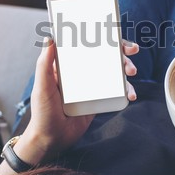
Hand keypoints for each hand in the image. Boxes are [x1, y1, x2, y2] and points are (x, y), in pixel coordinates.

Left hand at [17, 38, 138, 164]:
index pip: (88, 47)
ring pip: (115, 73)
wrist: (52, 140)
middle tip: (132, 51)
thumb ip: (45, 63)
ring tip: (132, 73)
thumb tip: (49, 38)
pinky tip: (130, 94)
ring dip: (127, 69)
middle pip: (106, 57)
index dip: (103, 38)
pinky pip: (116, 92)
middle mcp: (83, 73)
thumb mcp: (42, 86)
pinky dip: (126, 91)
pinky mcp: (100, 100)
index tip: (115, 34)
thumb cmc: (43, 112)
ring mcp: (93, 87)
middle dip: (122, 52)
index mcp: (69, 66)